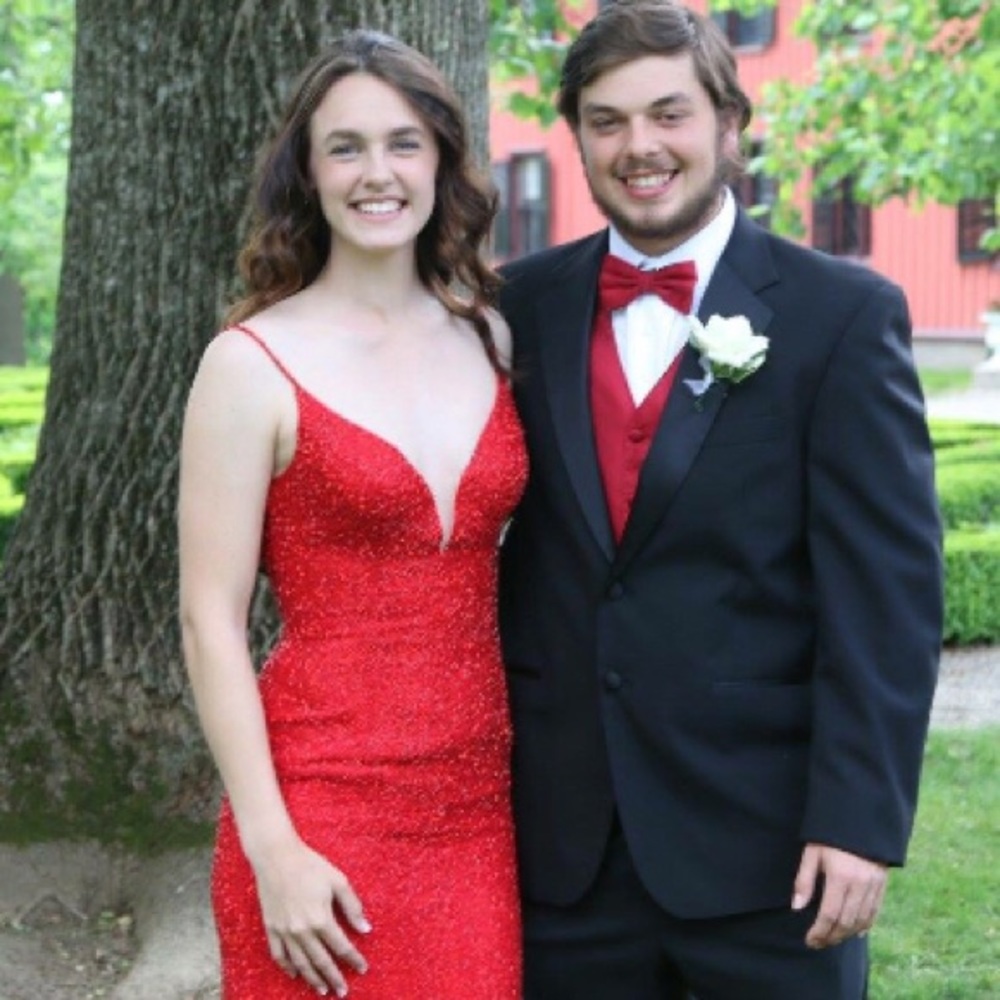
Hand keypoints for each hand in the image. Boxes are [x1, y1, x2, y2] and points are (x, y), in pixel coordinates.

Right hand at [252, 836, 370, 995]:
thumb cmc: (310, 865)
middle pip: (321, 961)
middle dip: (334, 977)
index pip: (341, 947)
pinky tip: (296, 975)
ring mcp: (284, 932)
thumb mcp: (338, 881)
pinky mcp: (271, 928)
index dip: (354, 959)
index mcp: (321, 919)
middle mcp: (302, 931)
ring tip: (322, 990)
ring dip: (313, 979)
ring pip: (301, 963)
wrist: (276, 857)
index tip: (363, 969)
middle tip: (343, 991)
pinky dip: (288, 968)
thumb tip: (365, 929)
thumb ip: (352, 906)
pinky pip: (279, 955)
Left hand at [792, 843, 886, 948]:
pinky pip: (875, 911)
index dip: (820, 932)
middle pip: (847, 922)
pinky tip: (855, 932)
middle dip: (832, 937)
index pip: (830, 915)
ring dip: (847, 934)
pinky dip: (865, 925)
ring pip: (862, 920)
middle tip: (819, 944)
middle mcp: (860, 884)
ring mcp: (874, 885)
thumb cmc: (829, 834)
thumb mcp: (812, 852)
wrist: (858, 817)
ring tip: (833, 939)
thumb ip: (804, 880)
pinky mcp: (882, 883)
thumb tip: (797, 907)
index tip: (810, 941)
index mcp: (840, 877)